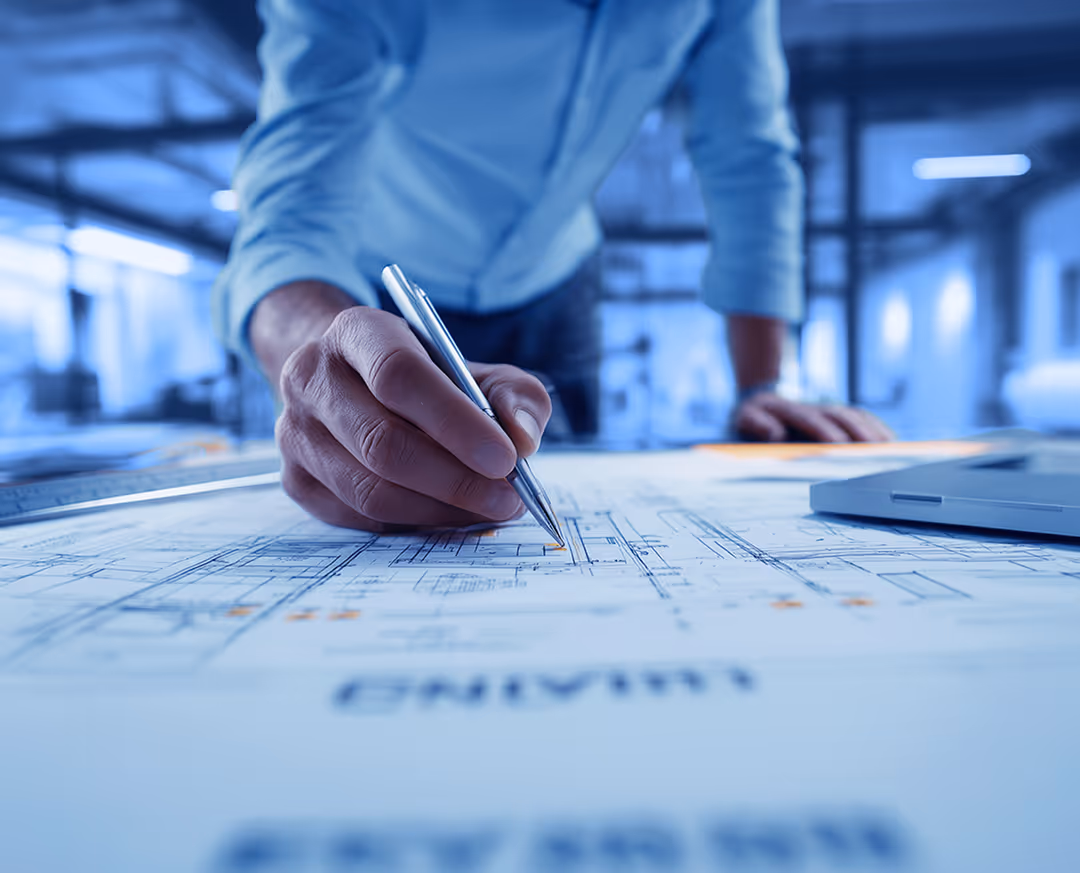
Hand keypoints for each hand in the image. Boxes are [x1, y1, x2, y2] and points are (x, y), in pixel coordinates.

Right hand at [252, 283, 550, 531]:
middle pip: (381, 442)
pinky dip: (413, 523)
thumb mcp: (479, 371)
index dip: (454, 422)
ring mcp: (294, 431)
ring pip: (369, 489)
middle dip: (455, 479)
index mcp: (355, 332)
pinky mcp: (295, 479)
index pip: (397, 375)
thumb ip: (514, 397)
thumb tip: (524, 441)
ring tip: (488, 508)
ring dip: (439, 509)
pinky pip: (358, 517)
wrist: (357, 383)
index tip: (507, 457)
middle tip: (509, 497)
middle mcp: (310, 377)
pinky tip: (449, 513)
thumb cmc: (429, 378)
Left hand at [732, 392, 893, 442]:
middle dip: (858, 433)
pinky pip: (862, 418)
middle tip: (875, 451)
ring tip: (890, 449)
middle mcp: (815, 408)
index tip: (840, 445)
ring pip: (855, 417)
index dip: (827, 431)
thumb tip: (775, 433)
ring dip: (872, 431)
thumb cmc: (751, 415)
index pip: (813, 420)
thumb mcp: (744, 417)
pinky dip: (877, 428)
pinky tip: (891, 442)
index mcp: (791, 410)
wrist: (760, 398)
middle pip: (841, 417)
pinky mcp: (838, 414)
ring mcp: (828, 409)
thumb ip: (757, 423)